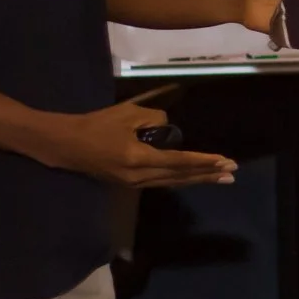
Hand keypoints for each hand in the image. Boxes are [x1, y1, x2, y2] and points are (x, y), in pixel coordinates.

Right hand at [46, 96, 236, 187]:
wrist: (66, 145)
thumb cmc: (96, 125)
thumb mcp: (127, 113)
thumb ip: (153, 119)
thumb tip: (169, 127)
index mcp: (138, 158)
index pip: (179, 161)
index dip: (203, 161)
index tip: (224, 160)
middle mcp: (138, 176)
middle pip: (180, 176)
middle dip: (207, 173)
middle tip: (232, 172)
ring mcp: (133, 183)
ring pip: (172, 182)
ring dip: (197, 179)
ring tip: (221, 178)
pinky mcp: (129, 184)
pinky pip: (162, 182)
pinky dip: (181, 179)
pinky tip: (194, 178)